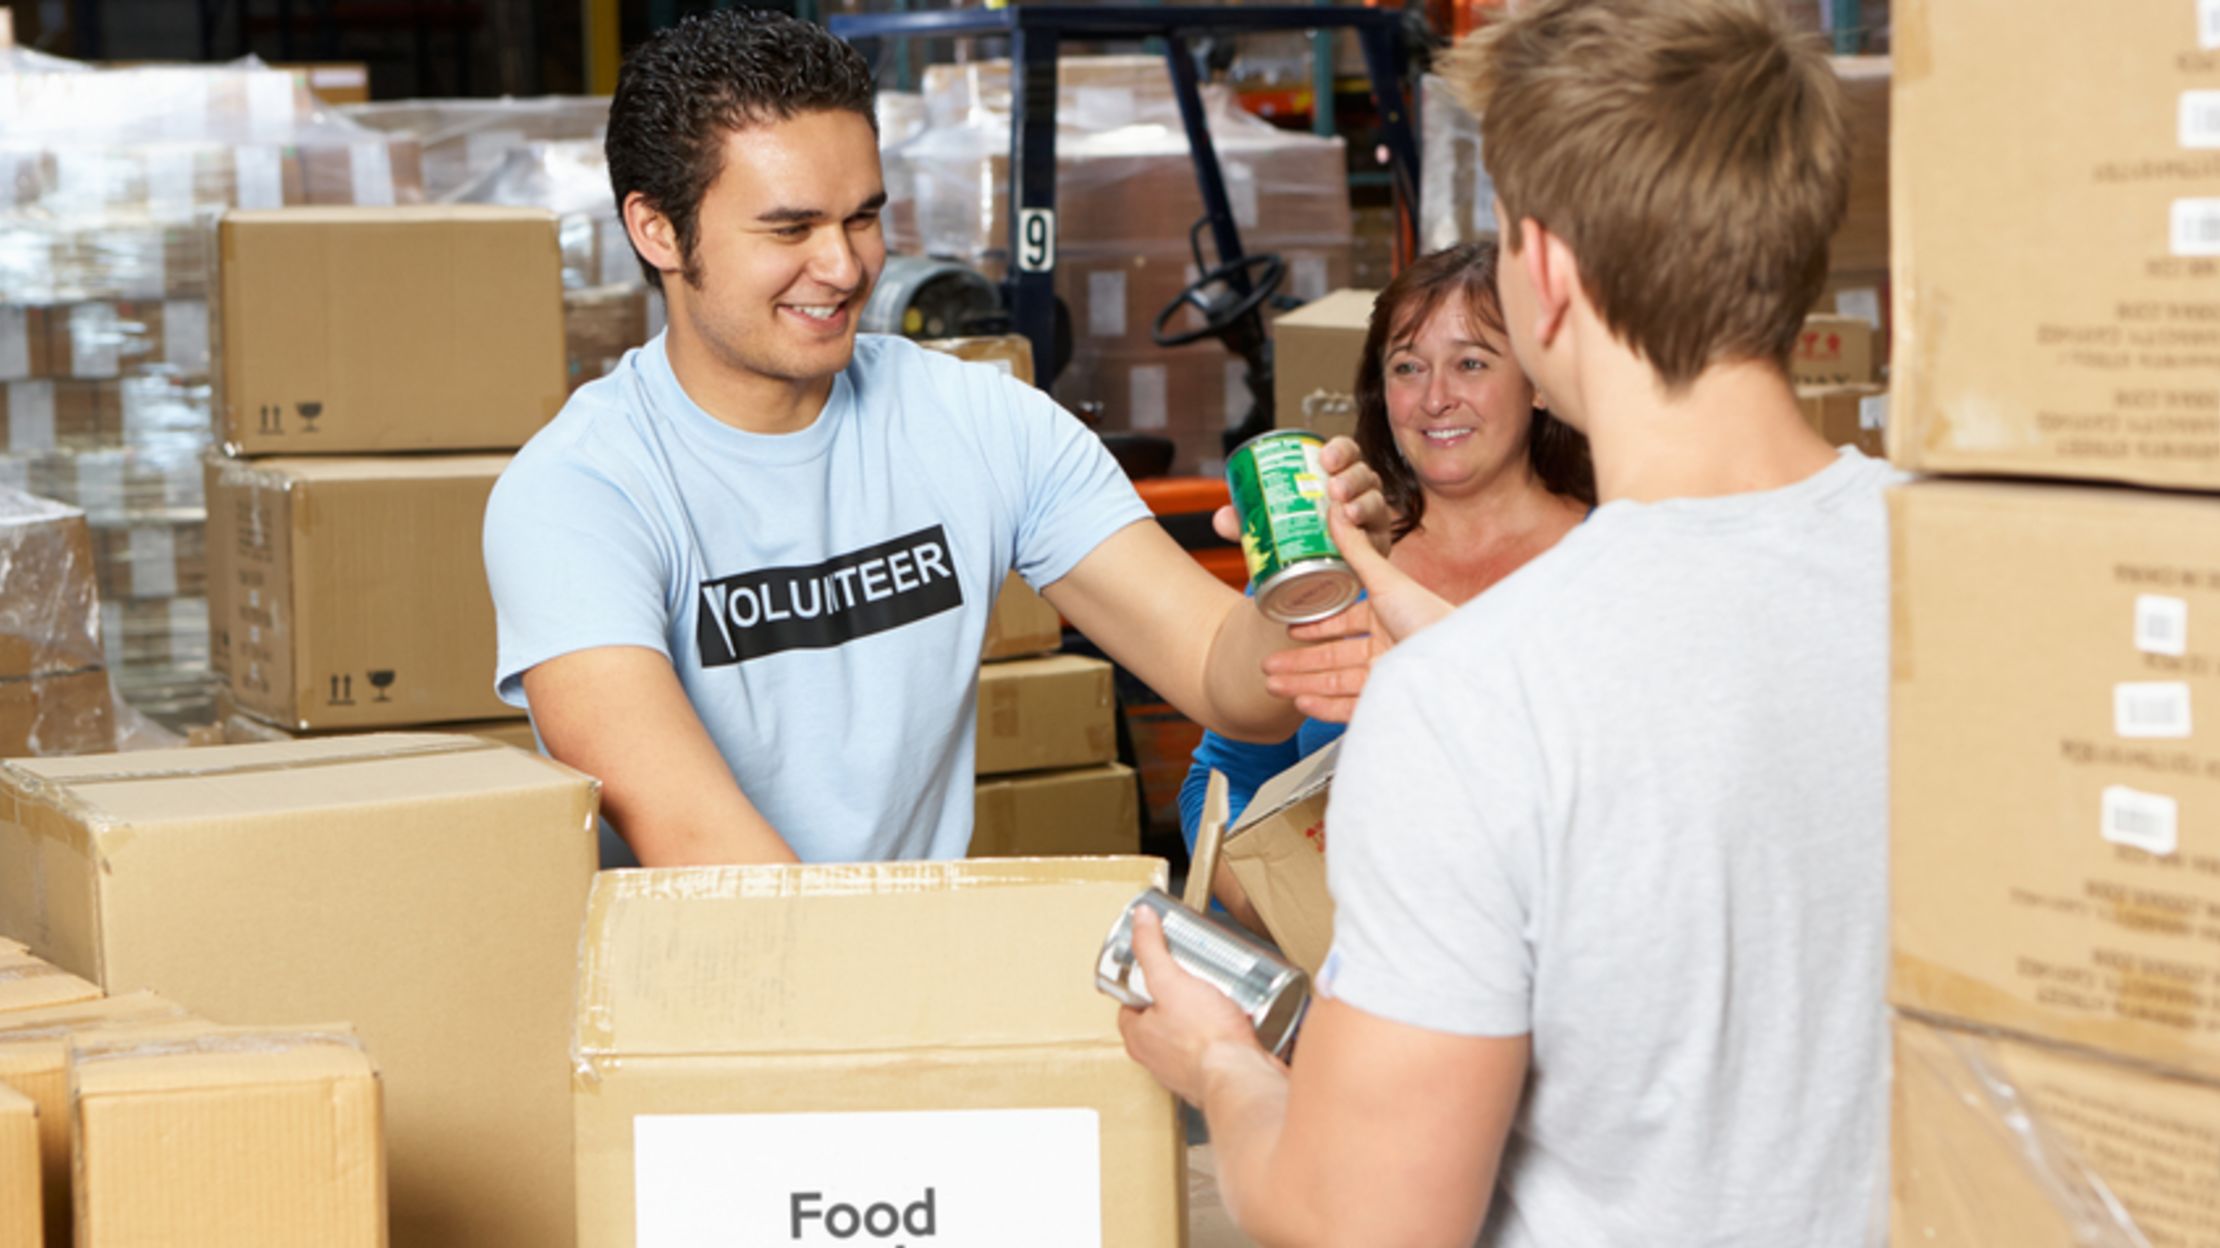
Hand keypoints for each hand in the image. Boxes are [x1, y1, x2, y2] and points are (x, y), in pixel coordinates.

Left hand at [1116, 906, 1267, 1104]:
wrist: (1242, 1077)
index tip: (1157, 966)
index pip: (1130, 1004)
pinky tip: (1238, 1018)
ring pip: (1188, 1034)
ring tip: (1217, 991)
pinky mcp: (1214, 1075)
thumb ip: (1153, 950)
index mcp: (1139, 1037)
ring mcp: (1186, 1070)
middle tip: (1192, 975)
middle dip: (1177, 996)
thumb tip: (1141, 919)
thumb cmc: (1205, 1038)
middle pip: (1161, 1017)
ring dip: (1201, 1015)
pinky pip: (1214, 1049)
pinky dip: (1223, 1034)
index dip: (1142, 983)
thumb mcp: (1171, 981)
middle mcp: (1157, 1058)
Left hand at [1209, 435, 1392, 558]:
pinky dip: (1370, 534)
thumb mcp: (1268, 526)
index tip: (1325, 458)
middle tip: (1332, 489)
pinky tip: (1360, 535)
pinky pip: (1380, 537)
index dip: (1340, 450)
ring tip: (1345, 512)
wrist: (1315, 578)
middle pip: (1365, 474)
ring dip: (1363, 503)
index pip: (1346, 454)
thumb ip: (1245, 521)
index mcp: (1337, 477)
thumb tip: (1221, 518)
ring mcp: (1372, 519)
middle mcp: (1359, 494)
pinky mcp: (1376, 547)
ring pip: (1375, 502)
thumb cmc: (1297, 539)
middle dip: (1351, 477)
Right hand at [1262, 505, 1454, 721]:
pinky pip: (1351, 708)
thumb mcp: (1385, 580)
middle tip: (1268, 664)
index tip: (1290, 629)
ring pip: (1336, 684)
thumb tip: (1336, 511)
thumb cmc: (1429, 616)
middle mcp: (1388, 648)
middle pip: (1334, 658)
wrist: (1460, 660)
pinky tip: (1301, 701)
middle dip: (1298, 662)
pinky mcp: (1390, 703)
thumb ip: (1356, 550)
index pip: (1346, 625)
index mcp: (1389, 617)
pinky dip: (1324, 706)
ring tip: (1272, 685)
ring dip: (1302, 684)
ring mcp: (1389, 677)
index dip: (1317, 627)